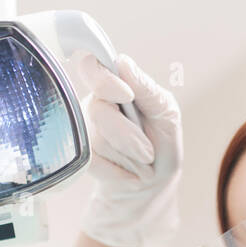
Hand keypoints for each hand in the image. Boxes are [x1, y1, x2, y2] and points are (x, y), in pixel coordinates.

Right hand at [72, 52, 181, 246]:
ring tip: (143, 160)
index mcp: (116, 84)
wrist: (154, 184)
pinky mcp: (79, 156)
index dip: (103, 79)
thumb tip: (123, 63)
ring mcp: (85, 130)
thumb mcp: (166, 112)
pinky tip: (128, 173)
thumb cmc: (162, 141)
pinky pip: (91, 162)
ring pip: (97, 139)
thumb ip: (146, 88)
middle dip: (127, 134)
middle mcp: (96, 103)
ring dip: (127, 155)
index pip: (91, 66)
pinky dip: (117, 172)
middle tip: (148, 151)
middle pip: (98, 110)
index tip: (126, 95)